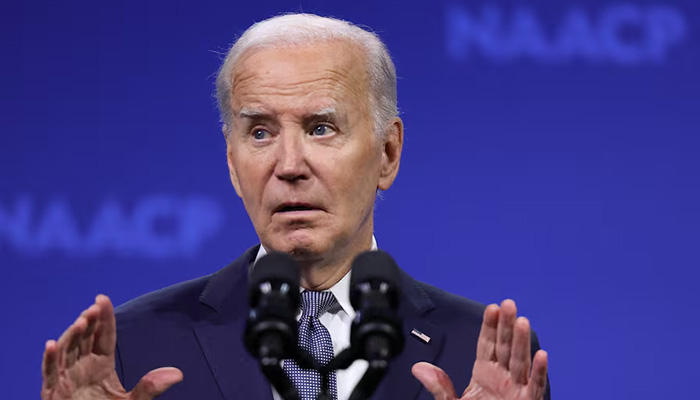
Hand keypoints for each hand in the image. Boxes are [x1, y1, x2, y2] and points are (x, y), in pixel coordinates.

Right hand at [41, 294, 182, 399]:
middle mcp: (82, 367)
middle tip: (95, 308)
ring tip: (82, 322)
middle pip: (84, 339)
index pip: (104, 336)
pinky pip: (48, 375)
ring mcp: (66, 379)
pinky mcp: (53, 393)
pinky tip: (51, 345)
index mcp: (101, 365)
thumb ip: (150, 388)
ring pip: (66, 352)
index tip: (102, 298)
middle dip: (89, 322)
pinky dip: (48, 360)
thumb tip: (178, 374)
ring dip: (71, 336)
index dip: (104, 318)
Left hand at [412, 299, 547, 399]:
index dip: (490, 326)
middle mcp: (503, 378)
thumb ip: (439, 386)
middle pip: (505, 347)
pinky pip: (534, 387)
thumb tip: (418, 368)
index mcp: (485, 374)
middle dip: (506, 326)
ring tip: (522, 321)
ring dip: (521, 343)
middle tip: (509, 304)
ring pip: (520, 362)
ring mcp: (516, 390)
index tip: (492, 307)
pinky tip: (541, 355)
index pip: (488, 345)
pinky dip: (538, 372)